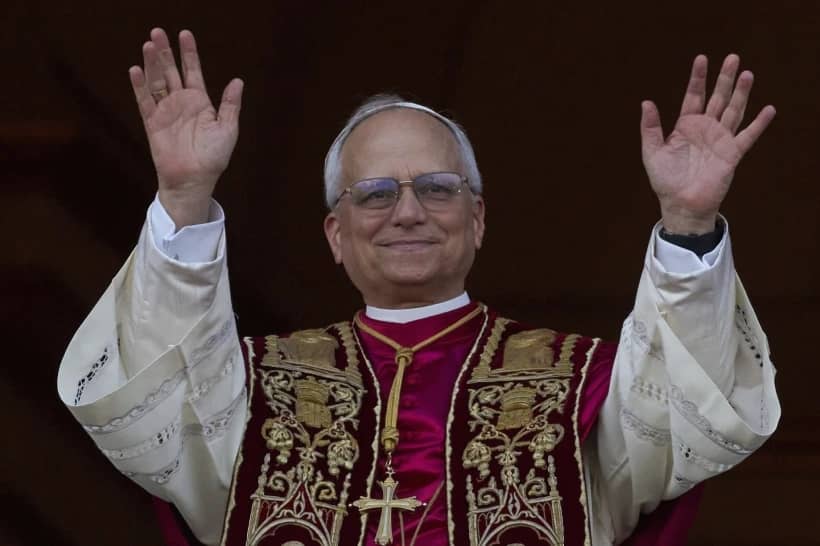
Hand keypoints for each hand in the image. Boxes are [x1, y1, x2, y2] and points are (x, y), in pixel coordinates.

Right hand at [129, 28, 243, 227]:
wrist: (194, 180)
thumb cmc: (213, 158)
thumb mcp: (228, 129)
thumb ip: (230, 105)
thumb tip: (237, 80)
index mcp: (200, 102)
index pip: (193, 71)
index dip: (189, 53)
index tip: (185, 35)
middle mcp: (181, 103)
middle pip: (170, 71)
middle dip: (165, 52)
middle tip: (158, 31)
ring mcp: (166, 111)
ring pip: (156, 81)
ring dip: (151, 63)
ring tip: (149, 44)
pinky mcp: (152, 123)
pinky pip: (145, 101)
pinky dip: (140, 86)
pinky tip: (136, 70)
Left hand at [640, 54, 774, 233]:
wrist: (681, 204)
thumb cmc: (665, 181)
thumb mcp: (652, 152)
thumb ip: (650, 128)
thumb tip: (646, 102)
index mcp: (686, 126)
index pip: (694, 96)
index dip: (698, 79)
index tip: (702, 59)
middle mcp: (705, 129)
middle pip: (717, 98)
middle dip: (724, 78)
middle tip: (732, 57)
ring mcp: (720, 140)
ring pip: (733, 111)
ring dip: (741, 93)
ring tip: (747, 74)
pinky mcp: (732, 154)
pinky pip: (748, 136)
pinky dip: (759, 124)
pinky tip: (768, 109)